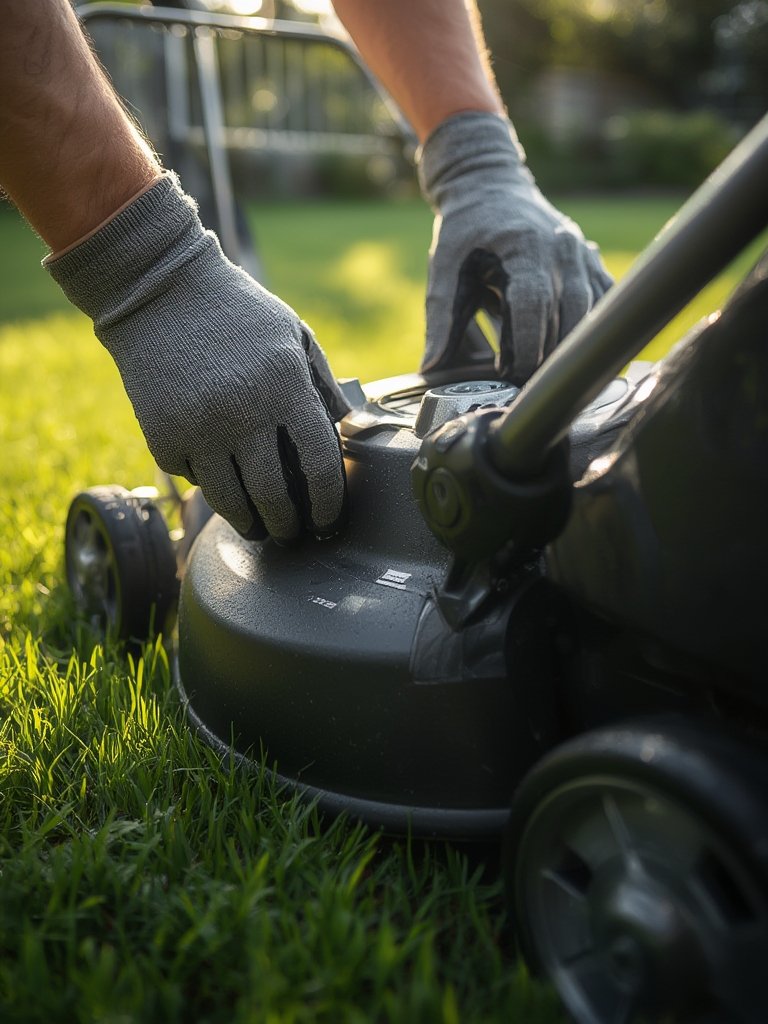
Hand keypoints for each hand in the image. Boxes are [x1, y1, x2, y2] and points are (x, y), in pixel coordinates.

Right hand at [47, 175, 349, 542]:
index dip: (329, 506)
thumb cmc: (239, 313)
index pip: (319, 468)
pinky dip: (209, 485)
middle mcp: (242, 415)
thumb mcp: (295, 336)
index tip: (329, 521)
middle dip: (289, 526)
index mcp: (285, 388)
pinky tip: (219, 479)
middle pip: (275, 499)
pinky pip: (193, 480)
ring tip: (260, 528)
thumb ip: (325, 386)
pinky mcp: (162, 437)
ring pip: (231, 503)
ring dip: (250, 524)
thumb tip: (352, 431)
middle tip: (294, 534)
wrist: (159, 290)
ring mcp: (198, 429)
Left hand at [418, 112, 612, 385]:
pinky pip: (604, 301)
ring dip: (573, 349)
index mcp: (525, 247)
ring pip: (592, 312)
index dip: (527, 346)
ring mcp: (582, 253)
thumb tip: (432, 366)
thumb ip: (440, 318)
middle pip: (569, 314)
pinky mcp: (591, 260)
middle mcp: (562, 248)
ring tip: (550, 377)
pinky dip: (592, 330)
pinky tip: (576, 356)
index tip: (514, 377)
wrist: (488, 185)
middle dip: (551, 355)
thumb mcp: (443, 268)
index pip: (534, 305)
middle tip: (530, 387)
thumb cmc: (464, 229)